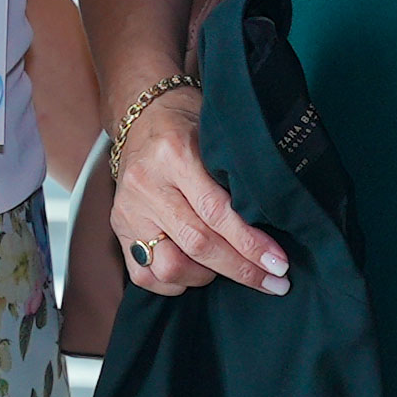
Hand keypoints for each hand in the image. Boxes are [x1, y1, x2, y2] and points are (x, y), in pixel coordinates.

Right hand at [101, 90, 288, 296]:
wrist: (144, 114)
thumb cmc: (189, 124)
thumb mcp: (216, 137)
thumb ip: (236, 178)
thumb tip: (272, 228)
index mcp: (175, 154)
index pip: (217, 212)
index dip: (250, 244)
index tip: (278, 265)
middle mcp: (147, 184)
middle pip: (197, 243)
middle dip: (241, 269)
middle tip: (273, 282)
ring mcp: (129, 210)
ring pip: (169, 266)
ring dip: (207, 276)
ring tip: (228, 268)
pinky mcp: (119, 227)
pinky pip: (145, 275)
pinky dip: (175, 282)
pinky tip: (196, 273)